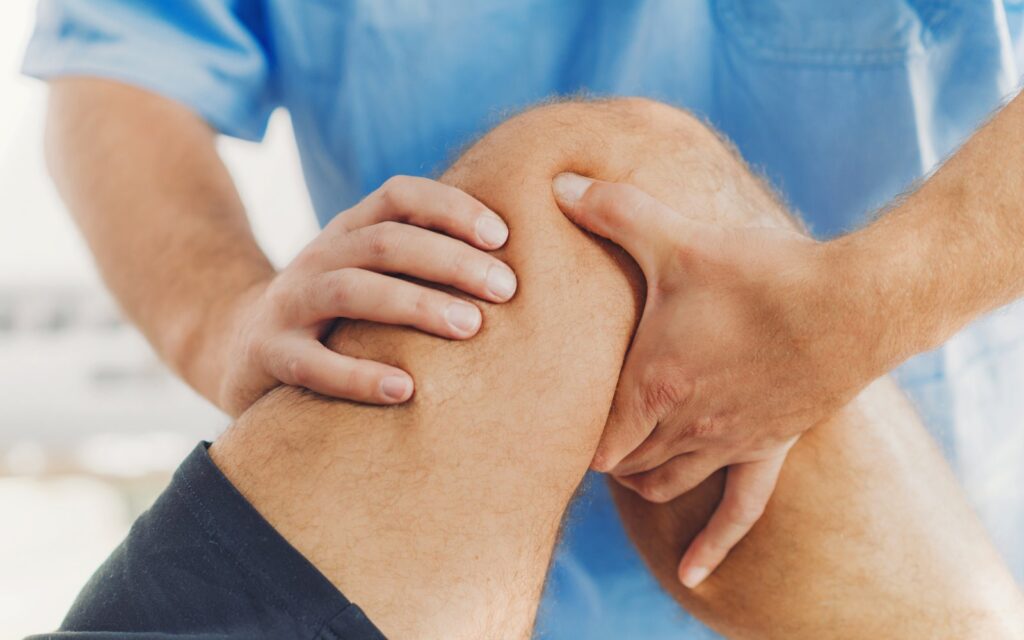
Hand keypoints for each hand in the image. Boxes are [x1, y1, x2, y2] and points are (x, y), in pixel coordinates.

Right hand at [217, 175, 516, 414]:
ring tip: (470, 327)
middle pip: (385, 241)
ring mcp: (290, 303)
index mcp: (350, 231)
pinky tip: (406, 390)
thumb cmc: (339, 315)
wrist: (242, 348)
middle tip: (507, 289)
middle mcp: (319, 257)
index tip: (503, 236)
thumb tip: (519, 271)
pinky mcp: (270, 354)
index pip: (400, 196)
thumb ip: (424, 265)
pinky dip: (359, 376)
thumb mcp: (373, 275)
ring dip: (415, 305)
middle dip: (450, 260)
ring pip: (351, 289)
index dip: (451, 207)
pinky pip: (312, 363)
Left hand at [554, 173, 874, 587]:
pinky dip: (712, 544)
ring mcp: (727, 444)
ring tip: (630, 463)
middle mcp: (683, 425)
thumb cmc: (757, 272)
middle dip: (604, 450)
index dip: (571, 434)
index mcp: (651, 385)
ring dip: (641, 477)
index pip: (592, 438)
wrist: (849, 303)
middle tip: (591, 429)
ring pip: (666, 484)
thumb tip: (559, 181)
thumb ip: (612, 209)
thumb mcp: (675, 236)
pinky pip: (739, 511)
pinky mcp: (768, 448)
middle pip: (623, 463)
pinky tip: (694, 574)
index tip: (560, 418)